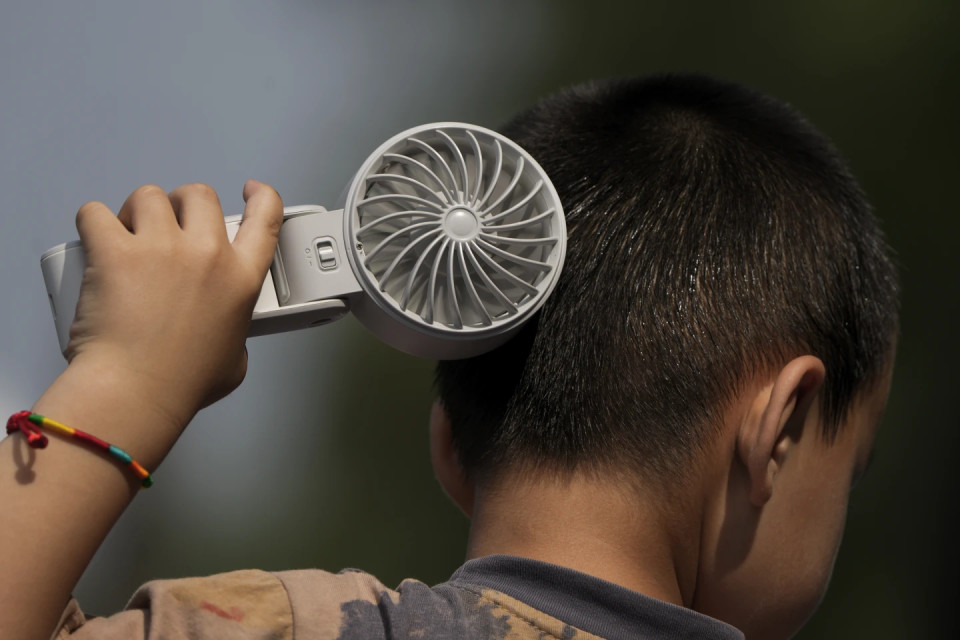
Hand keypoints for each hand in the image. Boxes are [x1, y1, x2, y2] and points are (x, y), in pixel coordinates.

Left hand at [66, 180, 281, 431]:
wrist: (136, 392)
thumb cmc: (183, 384)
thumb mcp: (233, 361)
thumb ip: (235, 335)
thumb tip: (224, 335)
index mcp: (241, 279)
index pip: (265, 218)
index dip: (262, 197)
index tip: (250, 191)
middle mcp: (206, 254)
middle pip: (199, 195)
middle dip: (183, 205)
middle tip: (167, 228)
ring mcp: (160, 247)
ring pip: (149, 197)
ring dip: (138, 212)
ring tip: (128, 236)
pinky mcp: (114, 250)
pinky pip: (96, 213)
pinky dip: (94, 222)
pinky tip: (94, 241)